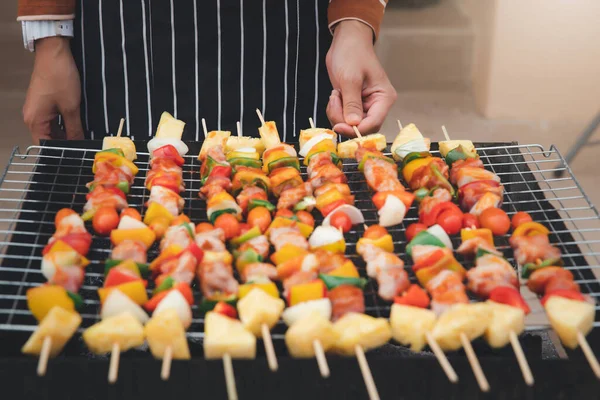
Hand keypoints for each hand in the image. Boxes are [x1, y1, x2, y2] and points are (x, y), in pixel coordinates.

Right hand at [23, 37, 83, 144]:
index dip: (60, 152)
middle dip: (65, 143)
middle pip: (49, 138)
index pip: (46, 146)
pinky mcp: (43, 103)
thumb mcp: (71, 107)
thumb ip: (74, 129)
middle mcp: (32, 117)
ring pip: (52, 129)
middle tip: (81, 148)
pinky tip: (76, 125)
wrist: (54, 53)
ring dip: (65, 133)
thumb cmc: (58, 76)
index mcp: (35, 120)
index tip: (74, 156)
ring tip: (81, 137)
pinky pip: (53, 120)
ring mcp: (37, 110)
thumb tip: (78, 143)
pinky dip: (64, 124)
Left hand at [325, 20, 396, 136]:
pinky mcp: (353, 105)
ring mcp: (365, 106)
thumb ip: (352, 103)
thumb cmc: (352, 54)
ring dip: (337, 114)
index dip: (355, 129)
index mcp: (383, 98)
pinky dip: (335, 110)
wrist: (346, 41)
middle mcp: (376, 105)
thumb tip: (353, 124)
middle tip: (334, 101)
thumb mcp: (350, 78)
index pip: (373, 124)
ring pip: (350, 125)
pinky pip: (343, 118)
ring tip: (335, 94)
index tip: (338, 125)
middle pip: (361, 127)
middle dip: (343, 120)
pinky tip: (335, 95)